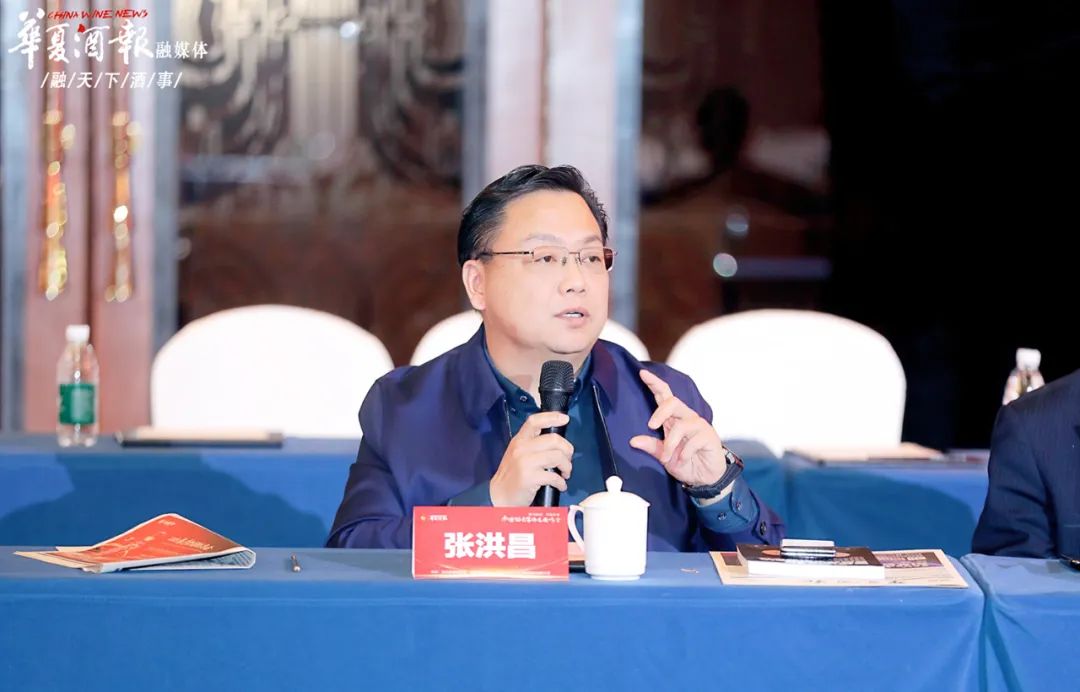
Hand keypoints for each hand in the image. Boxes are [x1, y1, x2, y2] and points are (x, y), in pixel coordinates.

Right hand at [489, 412, 572, 505]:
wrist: (499, 496)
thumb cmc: (512, 475)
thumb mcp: (517, 454)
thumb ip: (532, 444)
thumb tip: (557, 442)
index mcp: (519, 440)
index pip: (535, 421)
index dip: (552, 417)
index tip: (565, 419)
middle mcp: (521, 448)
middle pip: (553, 439)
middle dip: (567, 450)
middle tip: (568, 459)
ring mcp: (525, 462)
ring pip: (557, 457)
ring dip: (567, 466)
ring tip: (565, 473)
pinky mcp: (529, 477)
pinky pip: (554, 476)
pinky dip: (561, 482)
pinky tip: (560, 485)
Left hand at [629, 369, 726, 486]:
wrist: (705, 478)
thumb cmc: (685, 463)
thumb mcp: (664, 457)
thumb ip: (652, 447)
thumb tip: (633, 441)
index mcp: (673, 420)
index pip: (664, 396)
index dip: (654, 384)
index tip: (642, 373)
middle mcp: (686, 418)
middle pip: (673, 402)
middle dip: (660, 412)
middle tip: (651, 426)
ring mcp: (698, 426)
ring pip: (681, 425)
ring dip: (671, 444)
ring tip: (668, 458)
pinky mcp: (708, 436)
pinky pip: (693, 441)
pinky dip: (684, 454)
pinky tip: (684, 460)